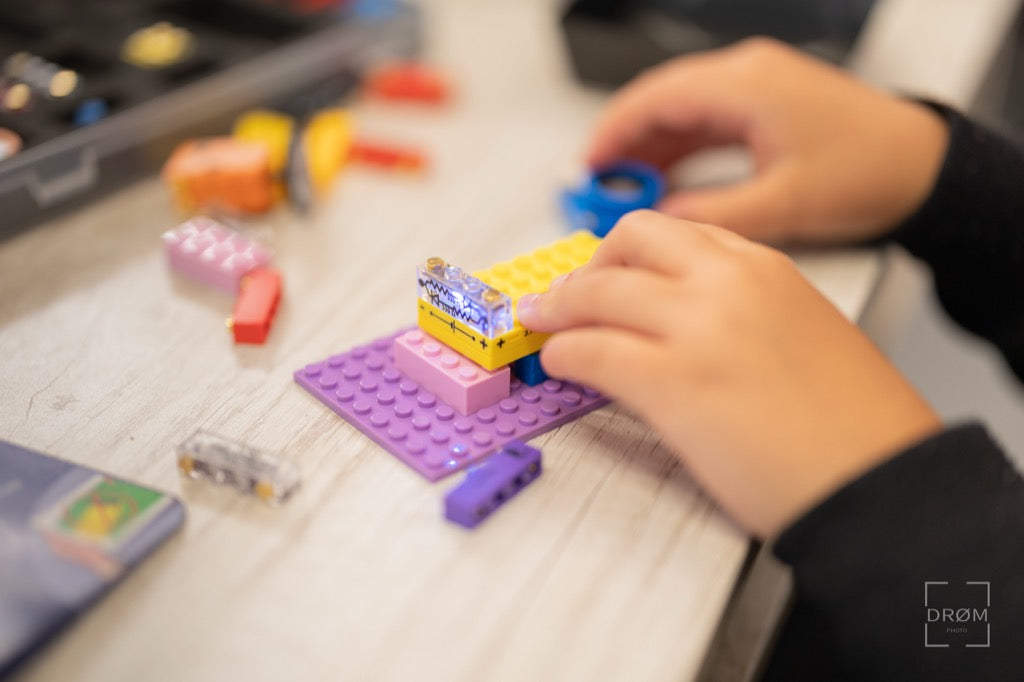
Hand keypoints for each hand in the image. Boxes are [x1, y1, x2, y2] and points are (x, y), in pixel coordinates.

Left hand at [518, 211, 941, 536]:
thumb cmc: (856, 425)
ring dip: (559, 309)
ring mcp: (697, 329)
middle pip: (630, 241)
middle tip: (569, 297)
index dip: (631, 255)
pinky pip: (591, 351)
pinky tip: (562, 366)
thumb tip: (682, 326)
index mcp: (766, 269)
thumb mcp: (805, 335)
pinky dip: (564, 355)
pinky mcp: (672, 384)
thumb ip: (747, 314)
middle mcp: (729, 284)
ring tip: (545, 328)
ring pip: (596, 292)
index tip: (611, 273)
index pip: (678, 234)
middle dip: (589, 266)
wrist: (885, 482)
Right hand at [587, 38, 949, 244]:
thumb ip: (710, 213)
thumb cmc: (869, 172)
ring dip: (650, 147)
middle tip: (596, 184)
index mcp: (747, 86)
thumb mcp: (781, 204)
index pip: (656, 99)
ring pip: (680, 110)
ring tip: (623, 189)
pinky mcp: (764, 105)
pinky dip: (678, 148)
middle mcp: (748, 76)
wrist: (922, 168)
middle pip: (661, 100)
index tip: (587, 165)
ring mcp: (756, 87)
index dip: (613, 133)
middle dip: (624, 142)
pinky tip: (664, 181)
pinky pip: (703, 120)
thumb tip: (658, 222)